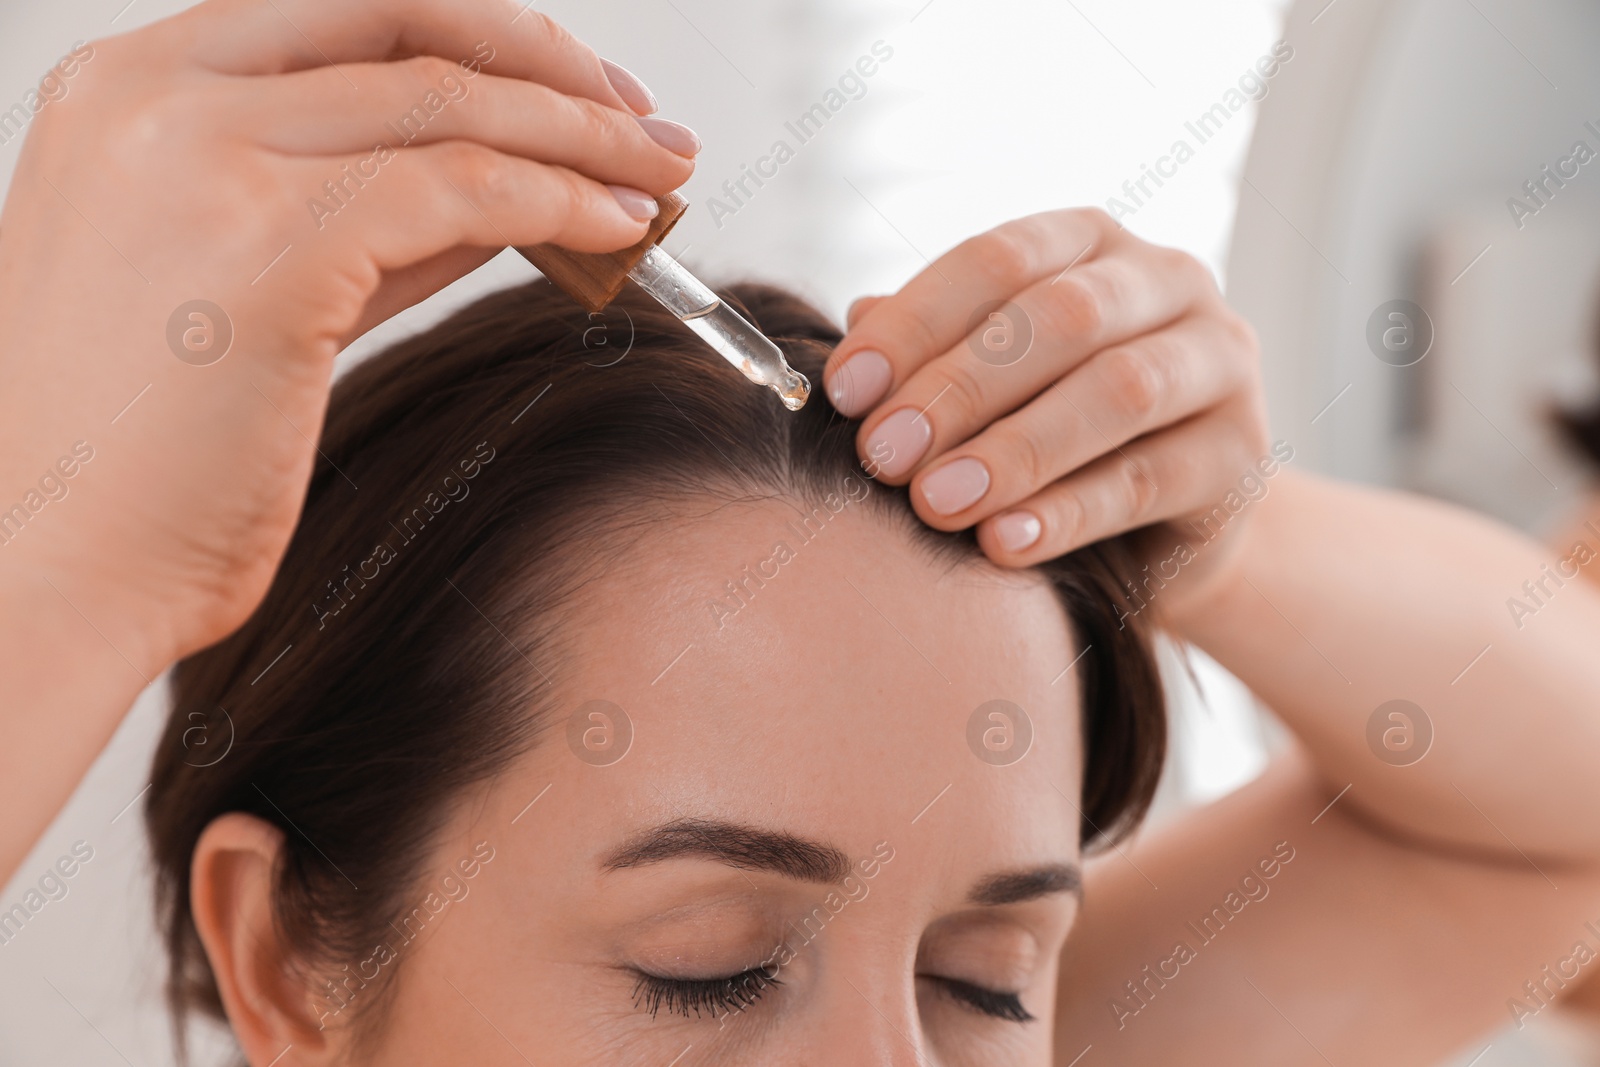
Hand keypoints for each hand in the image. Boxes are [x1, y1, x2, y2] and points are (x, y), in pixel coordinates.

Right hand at [0, 0, 695, 666]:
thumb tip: (490, 184)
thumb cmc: (138, 456)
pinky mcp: (272, 245)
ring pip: (448, 103)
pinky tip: (620, 230)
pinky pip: (463, 191)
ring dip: (579, 135)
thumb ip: (356, 219)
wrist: (48, 567)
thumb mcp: (240, 290)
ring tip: (659, 174)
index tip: (569, 82)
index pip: (344, 11)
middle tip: (640, 123)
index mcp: (126, 89)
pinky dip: (560, 202)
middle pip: (405, 26)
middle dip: (547, 65)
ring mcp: (204, 158)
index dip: (478, 37)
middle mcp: (154, 97)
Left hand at [823, 208, 1267, 590]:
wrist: (1159, 526)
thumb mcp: (990, 385)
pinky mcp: (1240, 456)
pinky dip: (1068, 514)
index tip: (844, 390)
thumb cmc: (1051, 433)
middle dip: (960, 386)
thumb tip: (856, 321)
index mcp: (1093, 243)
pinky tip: (1002, 546)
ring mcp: (1220, 363)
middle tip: (883, 454)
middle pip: (1061, 317)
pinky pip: (1149, 480)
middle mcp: (1169, 281)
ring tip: (936, 502)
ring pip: (1119, 392)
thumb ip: (932, 351)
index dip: (915, 321)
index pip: (999, 259)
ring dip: (1016, 450)